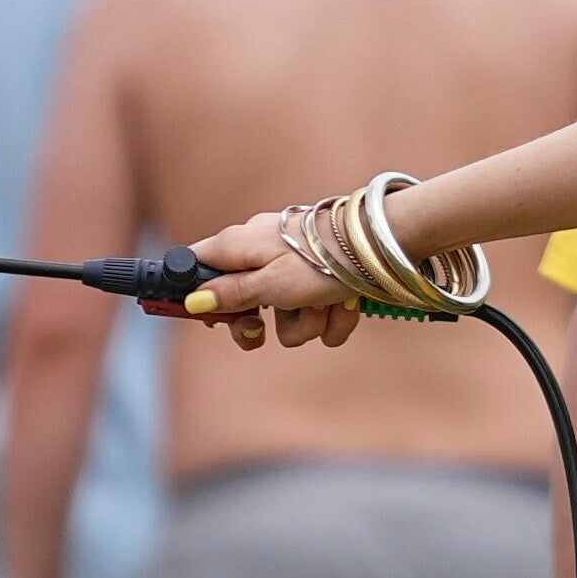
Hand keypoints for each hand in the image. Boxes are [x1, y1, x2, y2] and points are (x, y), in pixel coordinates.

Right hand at [179, 205, 369, 349]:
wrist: (383, 244)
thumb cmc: (323, 259)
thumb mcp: (270, 283)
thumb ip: (230, 294)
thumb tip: (193, 302)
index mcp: (239, 245)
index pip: (195, 264)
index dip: (195, 295)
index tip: (208, 319)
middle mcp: (262, 253)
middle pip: (240, 302)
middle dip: (257, 326)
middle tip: (260, 333)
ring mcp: (293, 268)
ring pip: (286, 316)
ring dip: (307, 322)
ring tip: (324, 304)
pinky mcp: (321, 279)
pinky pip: (316, 312)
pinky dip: (331, 316)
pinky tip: (346, 304)